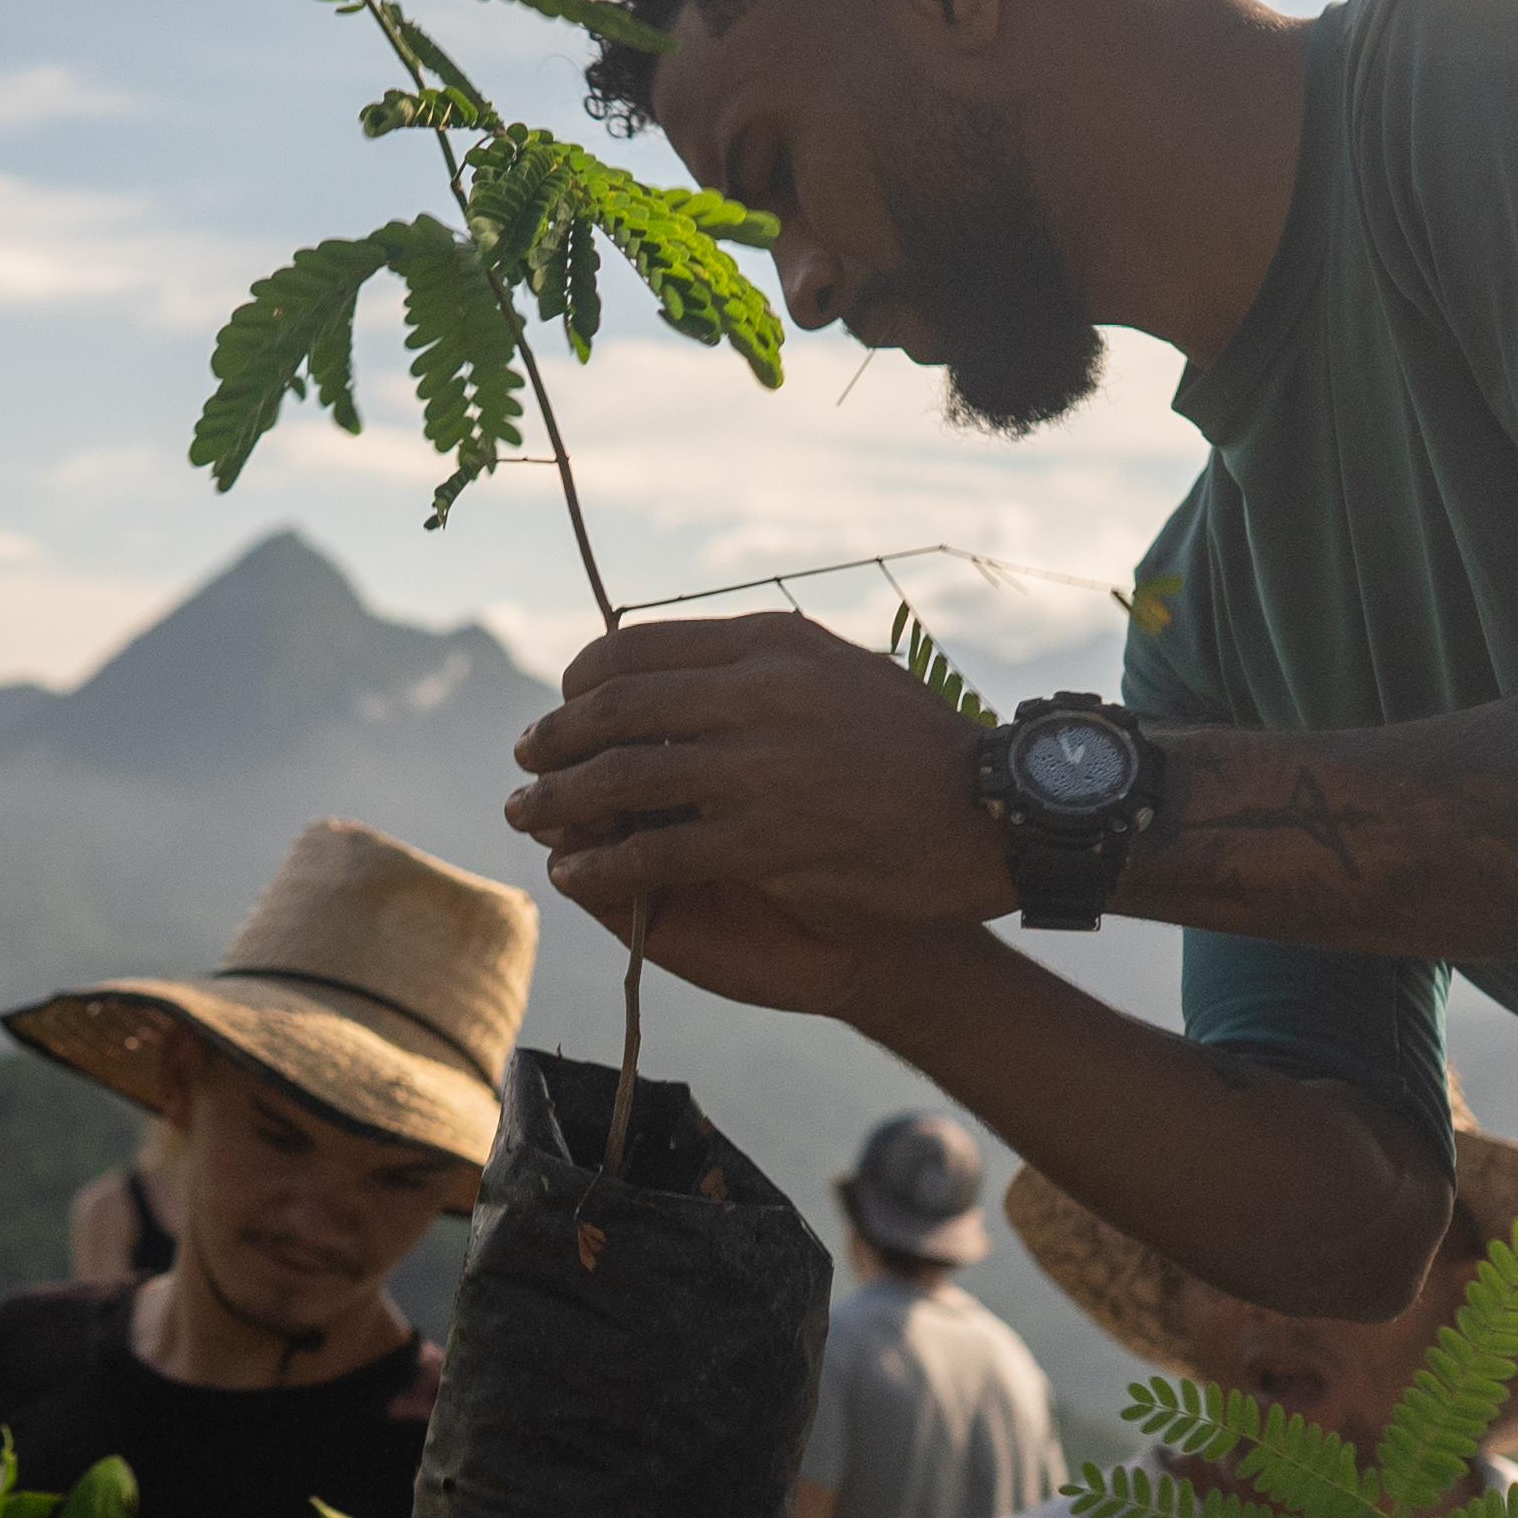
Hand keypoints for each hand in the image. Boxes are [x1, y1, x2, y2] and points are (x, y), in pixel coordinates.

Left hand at [506, 614, 1010, 973]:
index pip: (635, 648)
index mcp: (771, 643)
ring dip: (556, 803)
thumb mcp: (840, 670)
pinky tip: (576, 875)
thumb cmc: (917, 746)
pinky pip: (652, 854)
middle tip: (523, 759)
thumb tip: (679, 660)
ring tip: (527, 816)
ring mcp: (761, 769)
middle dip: (551, 739)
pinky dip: (601, 866)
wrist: (995, 813)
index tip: (562, 705)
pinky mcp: (766, 842)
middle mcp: (759, 694)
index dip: (579, 682)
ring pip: (618, 783)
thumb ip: (762, 661)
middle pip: (612, 711)